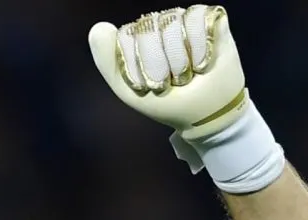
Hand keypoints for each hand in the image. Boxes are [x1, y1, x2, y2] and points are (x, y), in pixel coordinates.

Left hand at [87, 5, 285, 192]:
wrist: (205, 115)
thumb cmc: (167, 103)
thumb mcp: (128, 91)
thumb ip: (107, 62)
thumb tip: (98, 27)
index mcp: (137, 39)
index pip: (127, 36)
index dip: (139, 65)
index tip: (149, 86)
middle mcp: (159, 25)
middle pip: (148, 27)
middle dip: (160, 63)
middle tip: (171, 81)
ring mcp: (184, 20)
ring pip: (172, 21)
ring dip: (181, 57)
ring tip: (188, 73)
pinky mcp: (210, 18)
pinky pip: (198, 17)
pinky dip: (200, 45)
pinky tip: (202, 62)